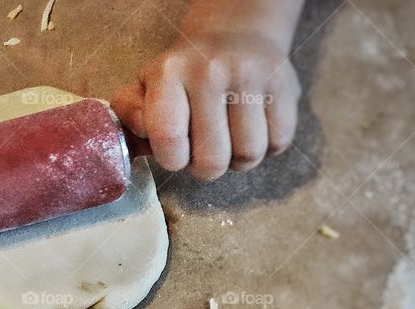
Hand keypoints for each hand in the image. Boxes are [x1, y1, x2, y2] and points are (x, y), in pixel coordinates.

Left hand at [112, 32, 300, 178]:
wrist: (236, 34)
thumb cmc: (183, 75)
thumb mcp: (146, 87)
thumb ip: (130, 116)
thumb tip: (137, 143)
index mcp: (169, 74)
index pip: (169, 140)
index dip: (173, 161)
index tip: (176, 153)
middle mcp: (210, 71)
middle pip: (212, 161)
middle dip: (206, 167)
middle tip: (203, 150)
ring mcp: (251, 76)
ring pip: (248, 155)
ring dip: (237, 161)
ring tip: (228, 141)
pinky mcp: (285, 84)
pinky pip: (278, 143)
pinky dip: (266, 148)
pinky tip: (251, 130)